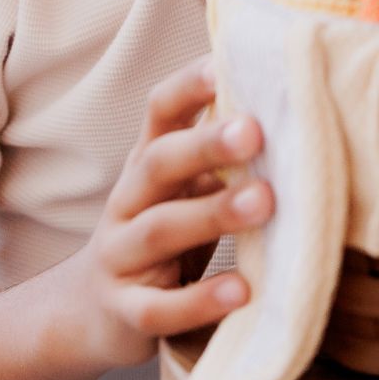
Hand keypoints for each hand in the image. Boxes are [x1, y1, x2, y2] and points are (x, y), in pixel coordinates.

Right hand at [73, 55, 271, 367]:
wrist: (86, 314)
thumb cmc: (157, 239)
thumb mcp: (177, 194)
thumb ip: (216, 163)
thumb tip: (292, 119)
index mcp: (146, 168)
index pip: (159, 114)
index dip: (187, 88)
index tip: (224, 65)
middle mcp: (126, 203)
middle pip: (157, 164)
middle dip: (205, 145)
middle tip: (255, 131)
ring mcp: (120, 258)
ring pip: (159, 229)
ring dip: (212, 214)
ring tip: (265, 203)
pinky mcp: (125, 312)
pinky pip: (159, 308)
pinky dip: (200, 300)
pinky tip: (242, 292)